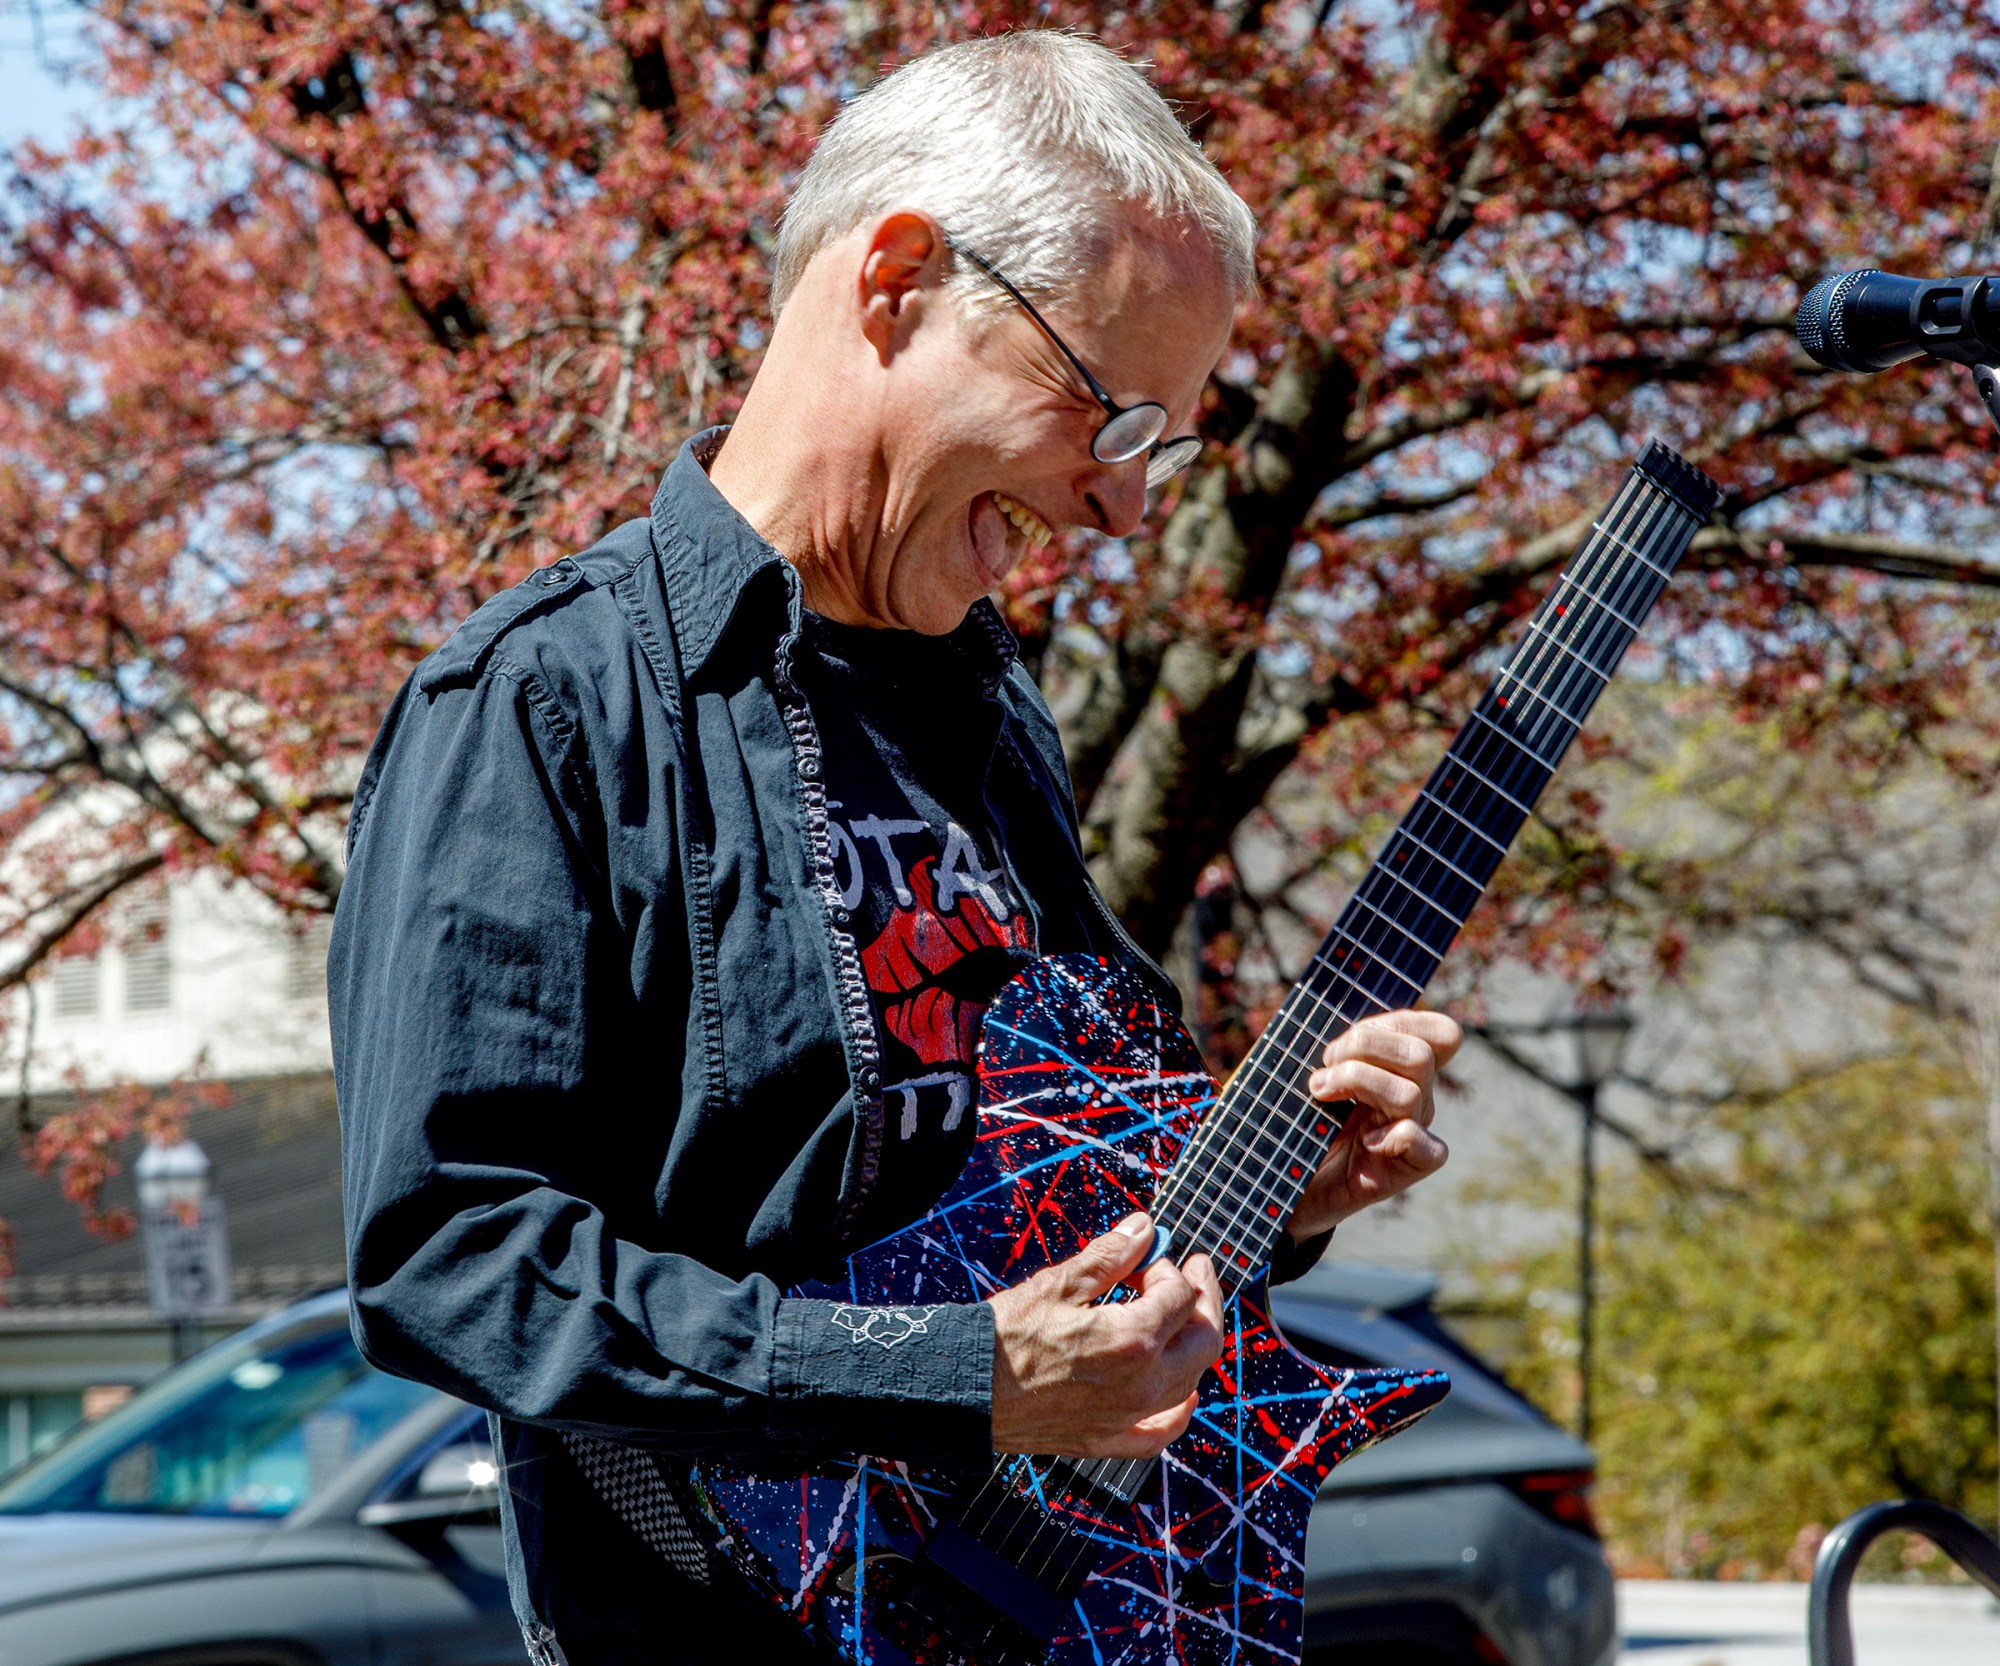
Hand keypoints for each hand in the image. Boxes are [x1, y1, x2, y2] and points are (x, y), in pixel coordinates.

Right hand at [988, 1212, 1223, 1457]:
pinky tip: (1183, 1394)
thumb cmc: (1005, 1335)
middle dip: (1204, 1299)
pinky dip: (1179, 1411)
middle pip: (1203, 1340)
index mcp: (1132, 1339)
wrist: (965, 1389)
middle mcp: (1141, 1384)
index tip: (1147, 1257)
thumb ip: (1111, 1256)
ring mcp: (1127, 1417)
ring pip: (1190, 1381)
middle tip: (1193, 1273)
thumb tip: (1144, 1229)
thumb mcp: (1059, 1282)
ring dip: (1193, 1344)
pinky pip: (1160, 1432)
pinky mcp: (1107, 1440)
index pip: (1180, 1296)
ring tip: (1181, 1318)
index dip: (1168, 1267)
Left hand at [1287, 1009, 1460, 1240]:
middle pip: (1420, 1054)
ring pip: (1411, 1093)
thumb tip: (1325, 1004)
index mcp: (1399, 1067)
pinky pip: (1427, 1146)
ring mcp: (1414, 1131)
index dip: (1397, 1024)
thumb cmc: (1297, 1121)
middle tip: (1324, 1067)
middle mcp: (1415, 1096)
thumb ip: (1333, 1042)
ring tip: (1320, 1093)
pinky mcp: (1410, 1167)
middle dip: (1363, 1049)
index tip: (1344, 1041)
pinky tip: (1364, 1143)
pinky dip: (1392, 1138)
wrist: (1287, 1184)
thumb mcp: (1312, 1070)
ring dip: (1356, 1084)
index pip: (1439, 1032)